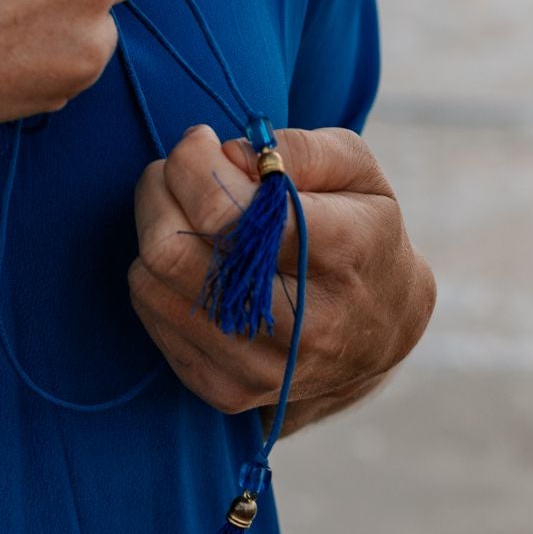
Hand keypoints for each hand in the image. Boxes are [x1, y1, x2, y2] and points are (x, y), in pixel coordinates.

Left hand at [129, 126, 434, 433]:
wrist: (380, 334)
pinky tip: (194, 263)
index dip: (194, 164)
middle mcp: (306, 323)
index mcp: (345, 253)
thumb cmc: (362, 231)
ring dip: (153, 230)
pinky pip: (152, 318)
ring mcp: (264, 367)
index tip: (199, 142)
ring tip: (185, 212)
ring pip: (153, 284)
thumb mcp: (358, 172)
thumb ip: (299, 149)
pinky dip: (158, 278)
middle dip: (160, 191)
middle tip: (175, 172)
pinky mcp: (229, 391)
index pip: (231, 212)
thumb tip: (227, 156)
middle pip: (174, 252)